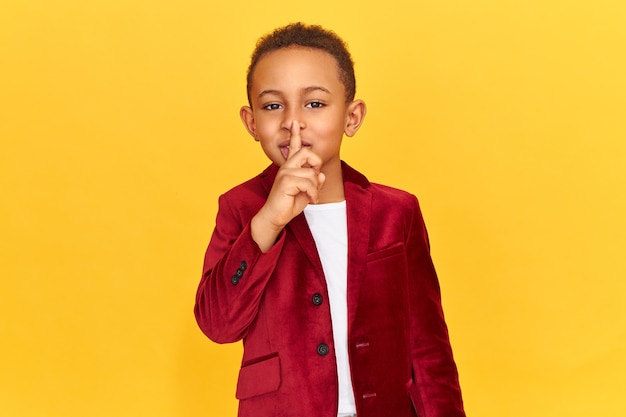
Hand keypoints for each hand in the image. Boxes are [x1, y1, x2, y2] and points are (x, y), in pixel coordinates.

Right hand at [251, 121, 325, 251]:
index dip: (295, 135)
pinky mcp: (286, 181)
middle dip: (317, 164)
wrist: (275, 216)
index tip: (296, 123)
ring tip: (312, 196)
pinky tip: (311, 199)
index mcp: (290, 167)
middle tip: (316, 179)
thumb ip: (314, 181)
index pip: (293, 147)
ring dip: (316, 188)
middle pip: (307, 153)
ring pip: (312, 173)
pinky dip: (314, 193)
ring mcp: (285, 173)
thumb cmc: (289, 204)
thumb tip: (322, 174)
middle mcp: (286, 167)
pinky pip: (309, 183)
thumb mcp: (306, 191)